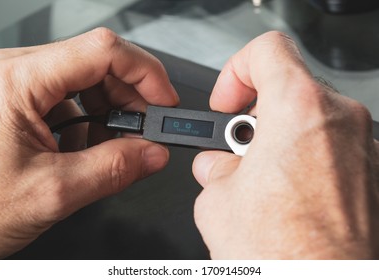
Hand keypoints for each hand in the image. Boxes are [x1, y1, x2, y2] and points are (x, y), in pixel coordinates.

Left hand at [0, 28, 178, 258]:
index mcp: (15, 82)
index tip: (164, 101)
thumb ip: (113, 170)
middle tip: (143, 134)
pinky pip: (65, 98)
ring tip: (108, 149)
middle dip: (129, 99)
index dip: (144, 73)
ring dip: (107, 114)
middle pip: (96, 64)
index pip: (102, 50)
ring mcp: (12, 85)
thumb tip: (152, 154)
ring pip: (83, 82)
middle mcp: (11, 73)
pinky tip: (81, 150)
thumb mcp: (51, 193)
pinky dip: (85, 123)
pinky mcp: (14, 100)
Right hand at [192, 31, 378, 258]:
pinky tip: (287, 195)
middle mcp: (341, 122)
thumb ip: (215, 169)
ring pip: (310, 121)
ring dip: (279, 140)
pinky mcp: (374, 176)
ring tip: (260, 179)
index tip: (227, 104)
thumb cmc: (283, 256)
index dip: (237, 71)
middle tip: (237, 151)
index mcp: (299, 110)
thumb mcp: (217, 202)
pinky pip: (332, 149)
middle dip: (254, 117)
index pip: (268, 50)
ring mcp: (365, 148)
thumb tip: (218, 165)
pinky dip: (305, 161)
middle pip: (289, 89)